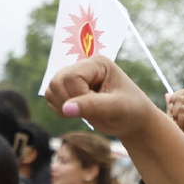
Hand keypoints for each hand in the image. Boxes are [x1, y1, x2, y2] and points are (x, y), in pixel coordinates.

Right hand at [45, 55, 159, 138]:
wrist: (133, 120)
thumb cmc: (131, 110)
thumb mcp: (116, 108)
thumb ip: (92, 106)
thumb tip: (66, 108)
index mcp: (97, 63)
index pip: (72, 77)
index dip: (79, 96)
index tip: (99, 106)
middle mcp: (83, 66)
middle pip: (57, 81)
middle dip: (70, 101)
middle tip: (93, 110)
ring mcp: (73, 77)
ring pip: (51, 89)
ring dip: (64, 106)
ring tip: (88, 111)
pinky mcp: (68, 89)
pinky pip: (50, 98)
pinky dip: (61, 110)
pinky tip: (80, 113)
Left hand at [165, 89, 183, 156]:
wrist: (180, 159)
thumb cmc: (174, 144)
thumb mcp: (170, 123)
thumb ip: (171, 109)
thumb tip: (168, 94)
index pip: (182, 93)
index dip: (173, 102)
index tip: (172, 115)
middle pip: (182, 99)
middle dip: (175, 114)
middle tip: (179, 128)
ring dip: (180, 123)